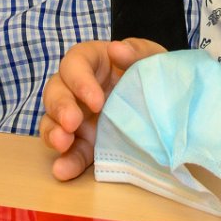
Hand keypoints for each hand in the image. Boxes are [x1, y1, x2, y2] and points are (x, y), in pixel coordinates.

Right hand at [38, 37, 167, 180]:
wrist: (167, 105)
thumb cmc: (152, 72)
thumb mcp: (150, 57)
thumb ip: (137, 52)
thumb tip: (117, 49)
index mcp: (92, 62)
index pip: (75, 64)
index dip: (80, 81)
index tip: (96, 100)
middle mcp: (77, 89)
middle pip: (55, 91)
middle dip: (60, 107)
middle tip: (72, 122)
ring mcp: (78, 117)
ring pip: (52, 121)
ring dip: (53, 132)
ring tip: (62, 143)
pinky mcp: (84, 143)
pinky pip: (70, 152)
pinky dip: (66, 162)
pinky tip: (63, 170)